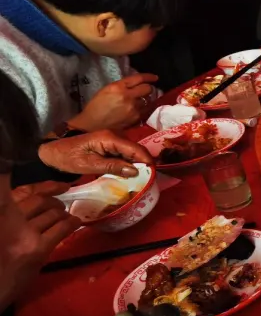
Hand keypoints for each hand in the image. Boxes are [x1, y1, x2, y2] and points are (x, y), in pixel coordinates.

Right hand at [0, 181, 78, 309]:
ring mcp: (23, 234)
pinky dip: (71, 223)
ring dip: (62, 212)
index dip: (21, 176)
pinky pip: (62, 228)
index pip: (9, 185)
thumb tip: (32, 194)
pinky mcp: (37, 249)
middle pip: (38, 199)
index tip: (30, 170)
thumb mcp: (0, 225)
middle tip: (57, 201)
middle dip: (51, 199)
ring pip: (52, 213)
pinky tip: (74, 222)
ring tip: (64, 213)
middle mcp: (6, 218)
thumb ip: (8, 208)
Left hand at [38, 130, 153, 177]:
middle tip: (149, 179)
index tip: (154, 175)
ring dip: (137, 164)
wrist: (52, 153)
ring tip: (142, 178)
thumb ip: (113, 167)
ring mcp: (112, 139)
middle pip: (136, 149)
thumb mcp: (90, 165)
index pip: (135, 149)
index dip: (147, 161)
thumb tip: (135, 171)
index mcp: (110, 138)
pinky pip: (124, 153)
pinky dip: (129, 163)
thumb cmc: (68, 158)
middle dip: (144, 163)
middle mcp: (114, 135)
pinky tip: (130, 173)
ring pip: (132, 152)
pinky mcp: (109, 145)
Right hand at [70, 74, 158, 131]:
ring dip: (146, 100)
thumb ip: (122, 86)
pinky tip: (140, 109)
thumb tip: (136, 85)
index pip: (139, 78)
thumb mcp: (106, 90)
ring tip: (140, 101)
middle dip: (148, 89)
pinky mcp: (136, 119)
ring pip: (149, 100)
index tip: (155, 77)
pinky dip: (145, 109)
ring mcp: (134, 108)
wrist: (92, 125)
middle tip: (144, 91)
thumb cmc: (96, 107)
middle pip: (148, 89)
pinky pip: (146, 111)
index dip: (149, 77)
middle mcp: (128, 96)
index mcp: (118, 87)